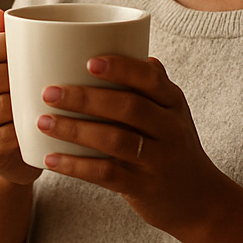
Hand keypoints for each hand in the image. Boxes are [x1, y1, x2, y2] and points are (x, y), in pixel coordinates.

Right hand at [0, 9, 39, 186]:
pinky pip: (7, 135)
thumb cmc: (10, 109)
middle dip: (24, 75)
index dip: (12, 44)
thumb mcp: (4, 77)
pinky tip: (44, 124)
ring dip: (28, 102)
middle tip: (53, 75)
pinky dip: (28, 129)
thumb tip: (3, 12)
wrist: (8, 158)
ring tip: (52, 98)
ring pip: (1, 106)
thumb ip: (2, 47)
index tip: (40, 46)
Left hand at [39, 53, 242, 242]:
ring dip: (75, 130)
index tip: (88, 61)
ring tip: (43, 122)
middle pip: (128, 108)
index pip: (151, 79)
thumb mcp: (172, 112)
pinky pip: (106, 175)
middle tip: (50, 92)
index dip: (121, 68)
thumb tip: (129, 42)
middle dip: (86, 98)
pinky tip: (51, 158)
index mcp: (174, 103)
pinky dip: (76, 166)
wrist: (199, 200)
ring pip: (115, 141)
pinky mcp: (143, 187)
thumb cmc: (174, 146)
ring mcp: (158, 160)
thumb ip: (151, 84)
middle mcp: (171, 129)